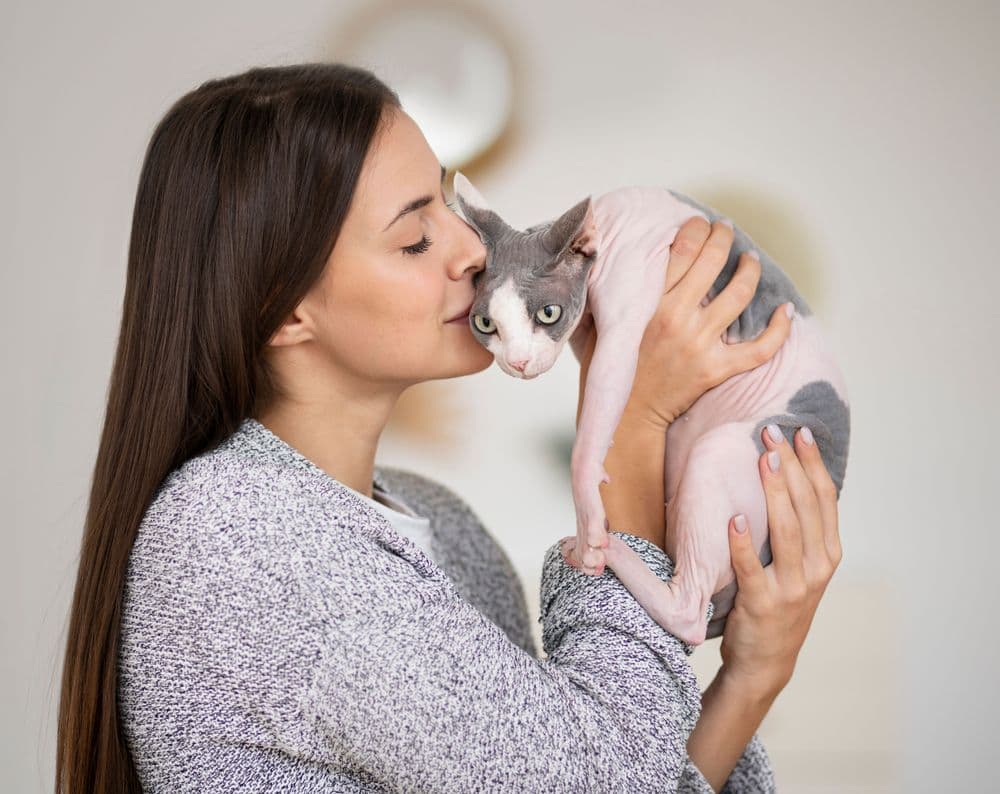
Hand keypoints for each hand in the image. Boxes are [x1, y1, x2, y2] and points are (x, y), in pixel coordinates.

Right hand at [577, 217, 793, 429]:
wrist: (626, 417)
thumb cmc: (612, 370)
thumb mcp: (600, 325)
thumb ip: (608, 296)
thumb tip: (607, 263)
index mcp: (649, 304)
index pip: (681, 251)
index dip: (695, 229)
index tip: (700, 223)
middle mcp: (677, 318)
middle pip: (712, 262)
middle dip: (723, 238)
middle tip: (726, 230)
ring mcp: (699, 344)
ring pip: (739, 295)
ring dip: (749, 270)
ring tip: (749, 260)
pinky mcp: (716, 369)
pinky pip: (759, 348)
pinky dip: (779, 329)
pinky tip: (786, 311)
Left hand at [719, 425, 842, 698]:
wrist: (765, 661)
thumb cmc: (778, 602)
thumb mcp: (800, 566)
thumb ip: (799, 530)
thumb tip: (783, 476)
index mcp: (828, 554)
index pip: (825, 499)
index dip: (813, 463)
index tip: (801, 431)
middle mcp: (816, 568)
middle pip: (807, 506)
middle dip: (791, 466)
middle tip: (773, 432)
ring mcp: (792, 588)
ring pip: (787, 531)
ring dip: (774, 492)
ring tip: (763, 460)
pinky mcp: (763, 604)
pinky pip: (752, 568)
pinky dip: (743, 543)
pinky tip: (735, 519)